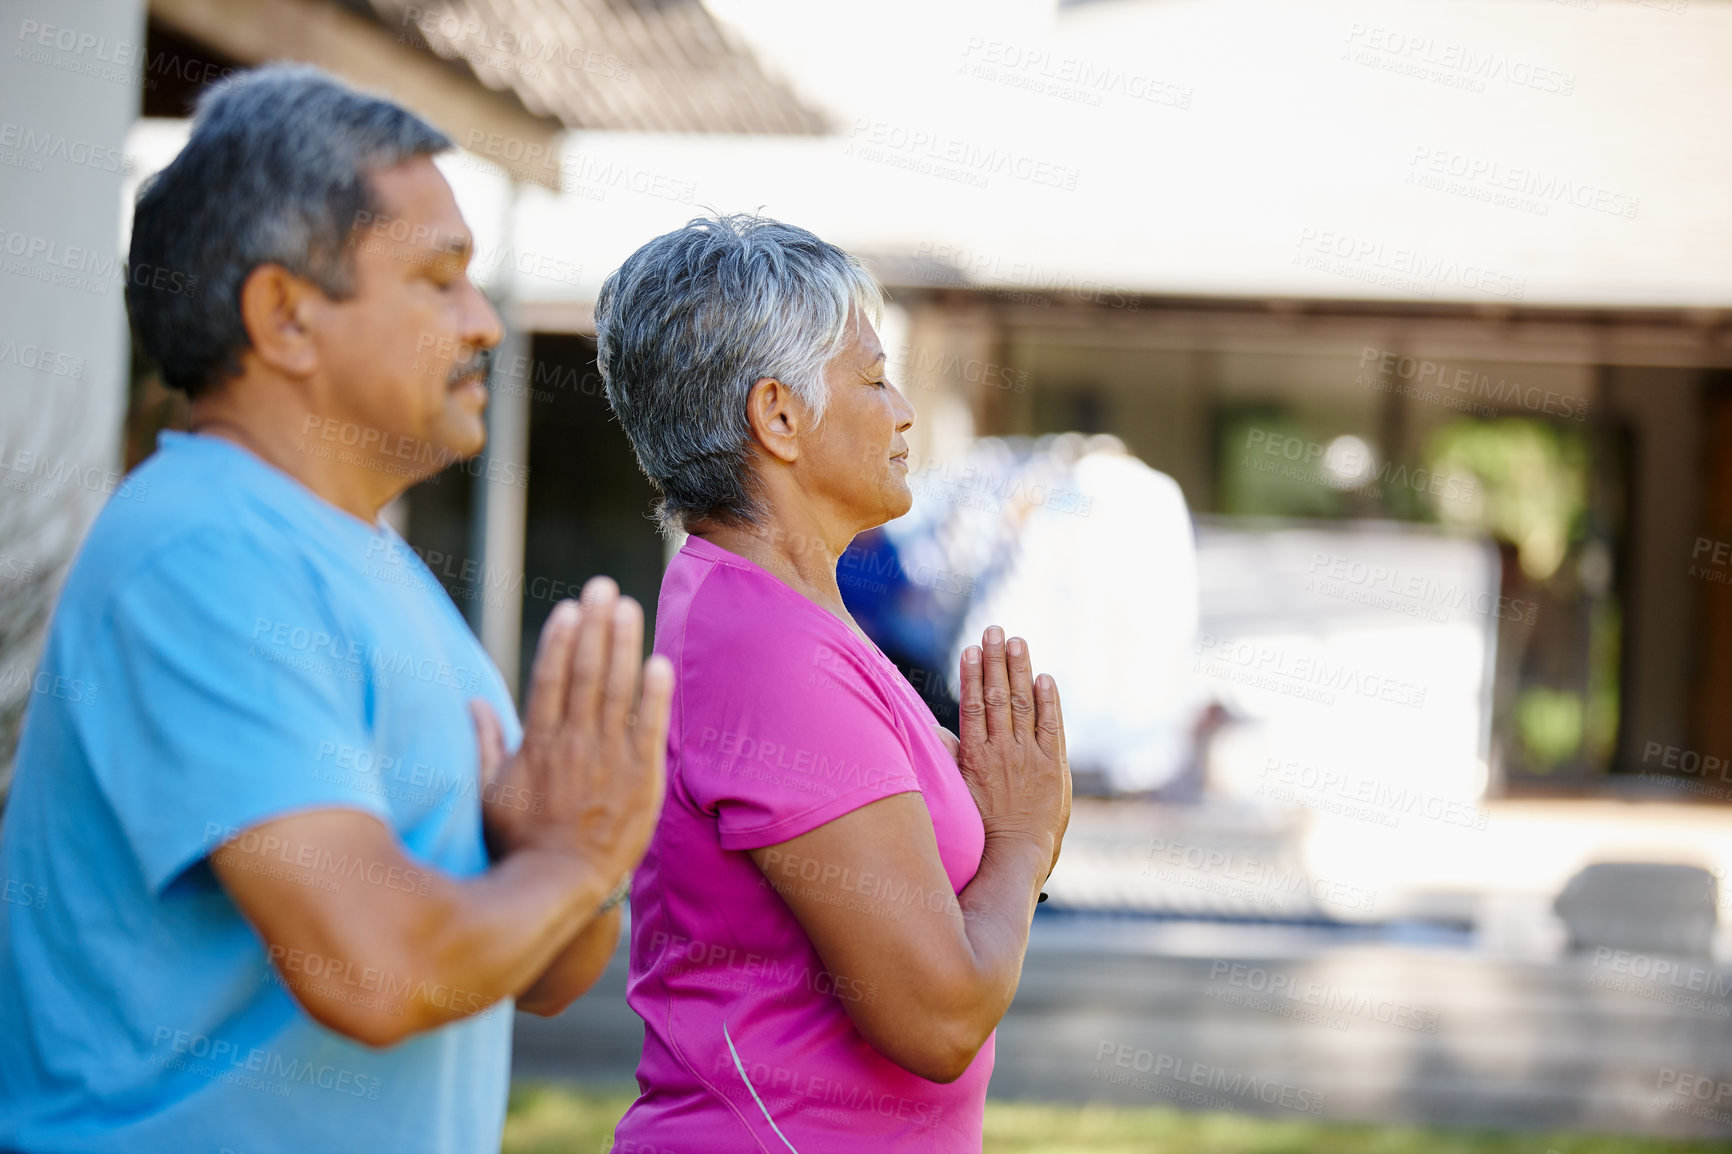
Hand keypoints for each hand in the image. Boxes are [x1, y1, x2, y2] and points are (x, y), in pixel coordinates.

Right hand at [472, 576, 671, 890]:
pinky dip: (655, 695)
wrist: (564, 886)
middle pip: (586, 673)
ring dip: (624, 646)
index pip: (550, 679)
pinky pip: (650, 728)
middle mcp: (574, 744)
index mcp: (538, 744)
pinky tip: (659, 663)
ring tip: (630, 608)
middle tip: (604, 586)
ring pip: (617, 691)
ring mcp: (610, 759)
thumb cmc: (521, 843)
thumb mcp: (491, 794)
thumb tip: (474, 704)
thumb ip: (487, 745)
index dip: (561, 639)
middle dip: (596, 626)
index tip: (571, 608)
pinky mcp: (642, 778)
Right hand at [954, 626, 1069, 878]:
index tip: (971, 648)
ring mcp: (1029, 757)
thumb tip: (931, 728)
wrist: (1015, 854)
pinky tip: (1045, 677)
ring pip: (1024, 705)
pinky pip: (1052, 727)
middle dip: (996, 660)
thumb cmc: (979, 825)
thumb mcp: (955, 789)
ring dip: (1020, 670)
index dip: (973, 674)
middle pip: (999, 696)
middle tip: (994, 629)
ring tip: (1016, 641)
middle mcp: (1002, 751)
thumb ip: (948, 755)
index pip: (974, 705)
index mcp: (975, 756)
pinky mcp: (1053, 766)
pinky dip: (1049, 701)